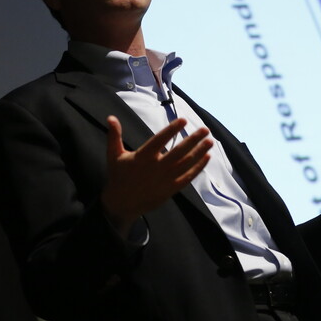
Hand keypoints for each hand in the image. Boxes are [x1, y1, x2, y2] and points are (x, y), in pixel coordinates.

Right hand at [100, 116, 211, 234]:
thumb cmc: (119, 176)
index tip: (183, 120)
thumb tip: (111, 117)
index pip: (159, 140)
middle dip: (193, 140)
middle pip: (178, 151)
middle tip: (205, 129)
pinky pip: (188, 177)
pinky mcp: (170, 189)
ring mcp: (165, 179)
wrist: (121, 203)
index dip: (171, 130)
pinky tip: (207, 157)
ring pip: (186, 164)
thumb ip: (114, 136)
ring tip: (209, 141)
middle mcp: (156, 167)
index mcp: (142, 157)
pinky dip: (198, 167)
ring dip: (200, 152)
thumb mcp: (114, 155)